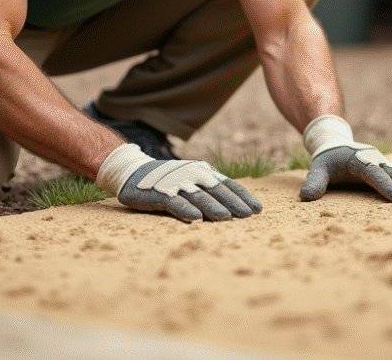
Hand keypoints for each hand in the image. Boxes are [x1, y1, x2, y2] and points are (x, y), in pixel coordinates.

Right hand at [97, 143, 261, 221]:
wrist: (134, 172)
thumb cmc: (171, 181)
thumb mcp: (193, 181)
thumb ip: (211, 191)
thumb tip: (237, 209)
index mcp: (205, 173)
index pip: (229, 185)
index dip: (243, 197)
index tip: (257, 210)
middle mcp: (193, 175)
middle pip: (217, 191)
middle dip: (233, 203)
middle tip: (247, 216)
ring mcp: (177, 183)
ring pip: (198, 196)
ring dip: (212, 207)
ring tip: (226, 219)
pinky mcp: (160, 193)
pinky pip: (174, 202)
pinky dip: (185, 210)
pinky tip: (195, 219)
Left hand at [299, 115, 391, 202]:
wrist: (335, 144)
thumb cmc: (326, 161)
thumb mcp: (317, 169)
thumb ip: (314, 182)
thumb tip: (305, 198)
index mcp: (357, 159)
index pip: (374, 174)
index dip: (387, 187)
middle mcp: (373, 158)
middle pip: (391, 173)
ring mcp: (381, 161)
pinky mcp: (386, 165)